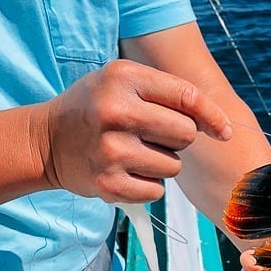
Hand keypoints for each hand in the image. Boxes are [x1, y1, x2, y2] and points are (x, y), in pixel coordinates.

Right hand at [41, 59, 231, 203]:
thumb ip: (170, 94)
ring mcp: (111, 150)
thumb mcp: (123, 82)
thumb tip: (221, 126)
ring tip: (134, 152)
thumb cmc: (96, 107)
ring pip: (173, 166)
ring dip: (162, 163)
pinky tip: (126, 171)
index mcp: (124, 78)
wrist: (46, 141)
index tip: (225, 131)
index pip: (187, 97)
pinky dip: (148, 185)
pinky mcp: (108, 183)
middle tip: (154, 135)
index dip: (213, 116)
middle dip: (178, 139)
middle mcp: (116, 112)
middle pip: (186, 135)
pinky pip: (157, 191)